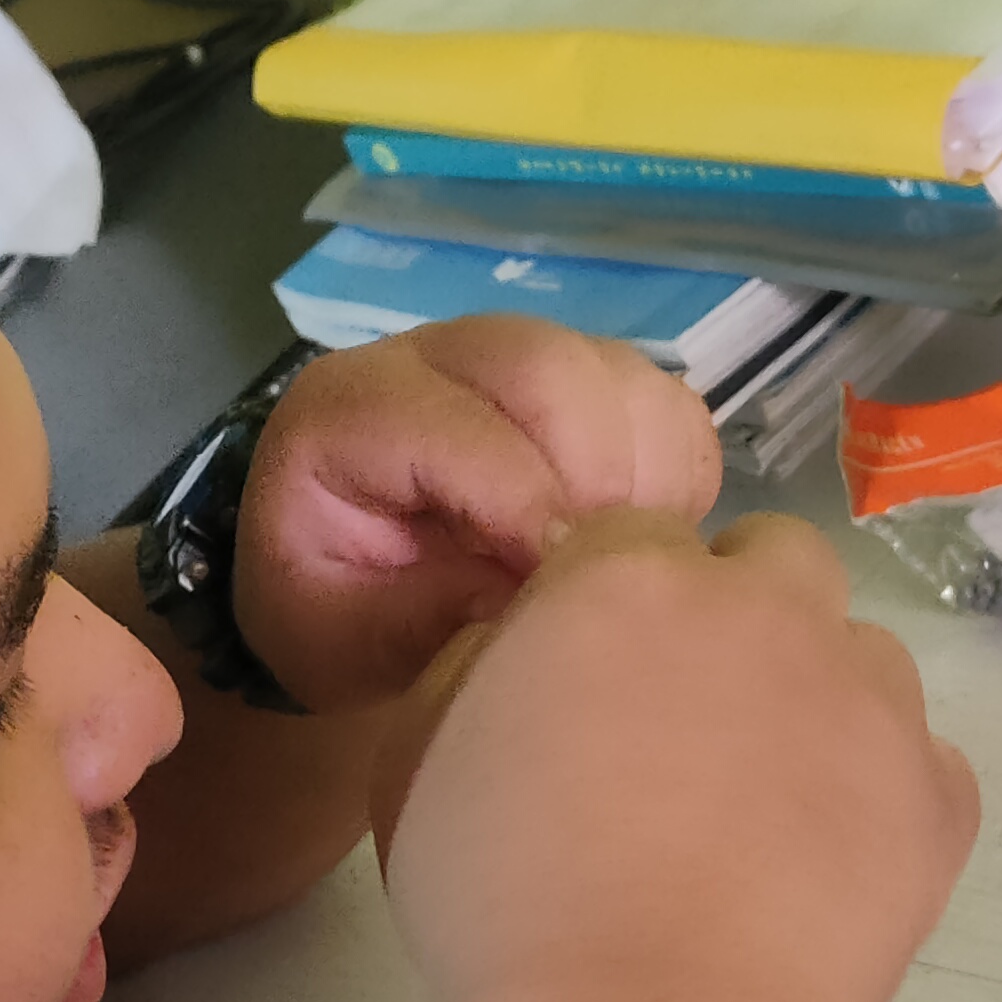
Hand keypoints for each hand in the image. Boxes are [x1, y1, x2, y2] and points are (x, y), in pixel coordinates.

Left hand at [231, 317, 724, 713]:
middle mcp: (436, 358)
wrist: (341, 585)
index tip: (554, 588)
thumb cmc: (329, 614)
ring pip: (617, 374)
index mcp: (350, 407)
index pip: (458, 426)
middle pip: (547, 366)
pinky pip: (663, 402)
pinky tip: (638, 538)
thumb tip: (516, 597)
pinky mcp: (586, 383)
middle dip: (594, 474)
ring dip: (641, 475)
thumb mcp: (338, 643)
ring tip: (618, 562)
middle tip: (599, 573)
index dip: (523, 506)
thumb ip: (412, 620)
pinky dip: (672, 474)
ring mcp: (519, 359)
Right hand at [371, 508, 979, 1001]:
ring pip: (859, 654)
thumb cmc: (502, 909)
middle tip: (688, 726)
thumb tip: (520, 646)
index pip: (632, 536)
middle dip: (738, 614)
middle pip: (772, 559)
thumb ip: (473, 666)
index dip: (610, 606)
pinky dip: (880, 799)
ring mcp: (872, 698)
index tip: (593, 684)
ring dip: (817, 699)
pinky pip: (920, 762)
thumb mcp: (415, 761)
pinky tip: (821, 874)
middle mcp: (767, 610)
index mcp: (628, 580)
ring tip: (764, 810)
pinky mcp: (940, 793)